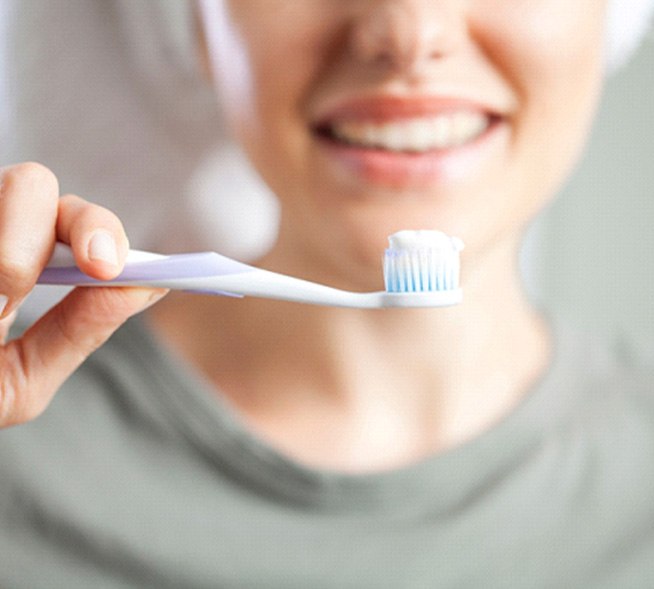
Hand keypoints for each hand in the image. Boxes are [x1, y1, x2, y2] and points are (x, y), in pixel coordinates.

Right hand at [0, 162, 166, 427]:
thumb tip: (148, 288)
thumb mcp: (19, 380)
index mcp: (24, 260)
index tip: (109, 267)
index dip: (101, 234)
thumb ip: (79, 331)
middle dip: (41, 231)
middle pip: (34, 186)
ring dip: (2, 248)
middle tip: (17, 286)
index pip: (78, 226)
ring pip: (5, 189)